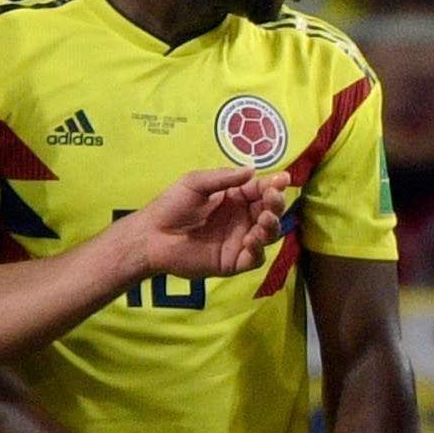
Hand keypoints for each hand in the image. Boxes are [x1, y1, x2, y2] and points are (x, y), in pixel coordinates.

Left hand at [117, 170, 286, 280]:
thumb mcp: (195, 183)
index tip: (282, 179)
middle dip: (276, 204)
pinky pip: (256, 258)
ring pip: (268, 235)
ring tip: (264, 219)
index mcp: (236, 199)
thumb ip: (224, 177)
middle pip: (270, 212)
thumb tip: (253, 170)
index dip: (273, 185)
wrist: (150, 236)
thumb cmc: (171, 206)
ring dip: (272, 226)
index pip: (261, 191)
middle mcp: (243, 219)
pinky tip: (251, 239)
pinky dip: (259, 249)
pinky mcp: (234, 262)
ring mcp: (240, 241)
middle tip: (273, 198)